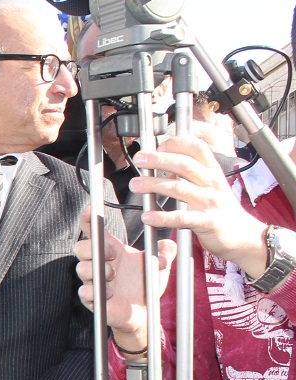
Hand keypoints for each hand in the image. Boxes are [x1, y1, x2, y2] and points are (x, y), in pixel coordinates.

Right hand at [74, 205, 176, 353]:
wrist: (142, 313)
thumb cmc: (145, 286)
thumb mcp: (158, 267)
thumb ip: (165, 252)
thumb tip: (170, 244)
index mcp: (111, 251)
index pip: (94, 232)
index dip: (88, 219)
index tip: (90, 210)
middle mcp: (99, 264)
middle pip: (80, 247)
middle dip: (93, 248)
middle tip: (112, 254)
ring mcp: (93, 281)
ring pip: (81, 268)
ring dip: (98, 270)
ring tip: (114, 276)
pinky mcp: (92, 299)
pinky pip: (84, 291)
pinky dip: (97, 291)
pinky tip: (110, 293)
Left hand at [130, 136, 268, 276]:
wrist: (242, 236)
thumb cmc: (220, 209)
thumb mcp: (209, 185)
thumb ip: (189, 174)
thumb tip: (161, 165)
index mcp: (213, 171)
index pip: (197, 148)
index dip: (177, 143)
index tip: (158, 145)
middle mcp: (212, 183)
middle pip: (184, 165)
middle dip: (159, 159)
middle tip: (139, 159)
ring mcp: (210, 202)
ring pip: (180, 188)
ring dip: (154, 185)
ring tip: (135, 185)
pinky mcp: (207, 222)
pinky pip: (182, 218)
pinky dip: (163, 217)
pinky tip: (148, 216)